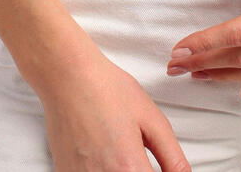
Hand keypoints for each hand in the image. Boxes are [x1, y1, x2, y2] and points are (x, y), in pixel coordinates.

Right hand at [28, 35, 192, 170]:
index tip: (157, 166)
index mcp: (129, 169)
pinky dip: (102, 169)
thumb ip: (172, 158)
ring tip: (118, 149)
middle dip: (141, 171)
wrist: (69, 78)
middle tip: (138, 152)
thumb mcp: (152, 120)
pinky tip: (102, 151)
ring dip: (122, 170)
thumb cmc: (108, 91)